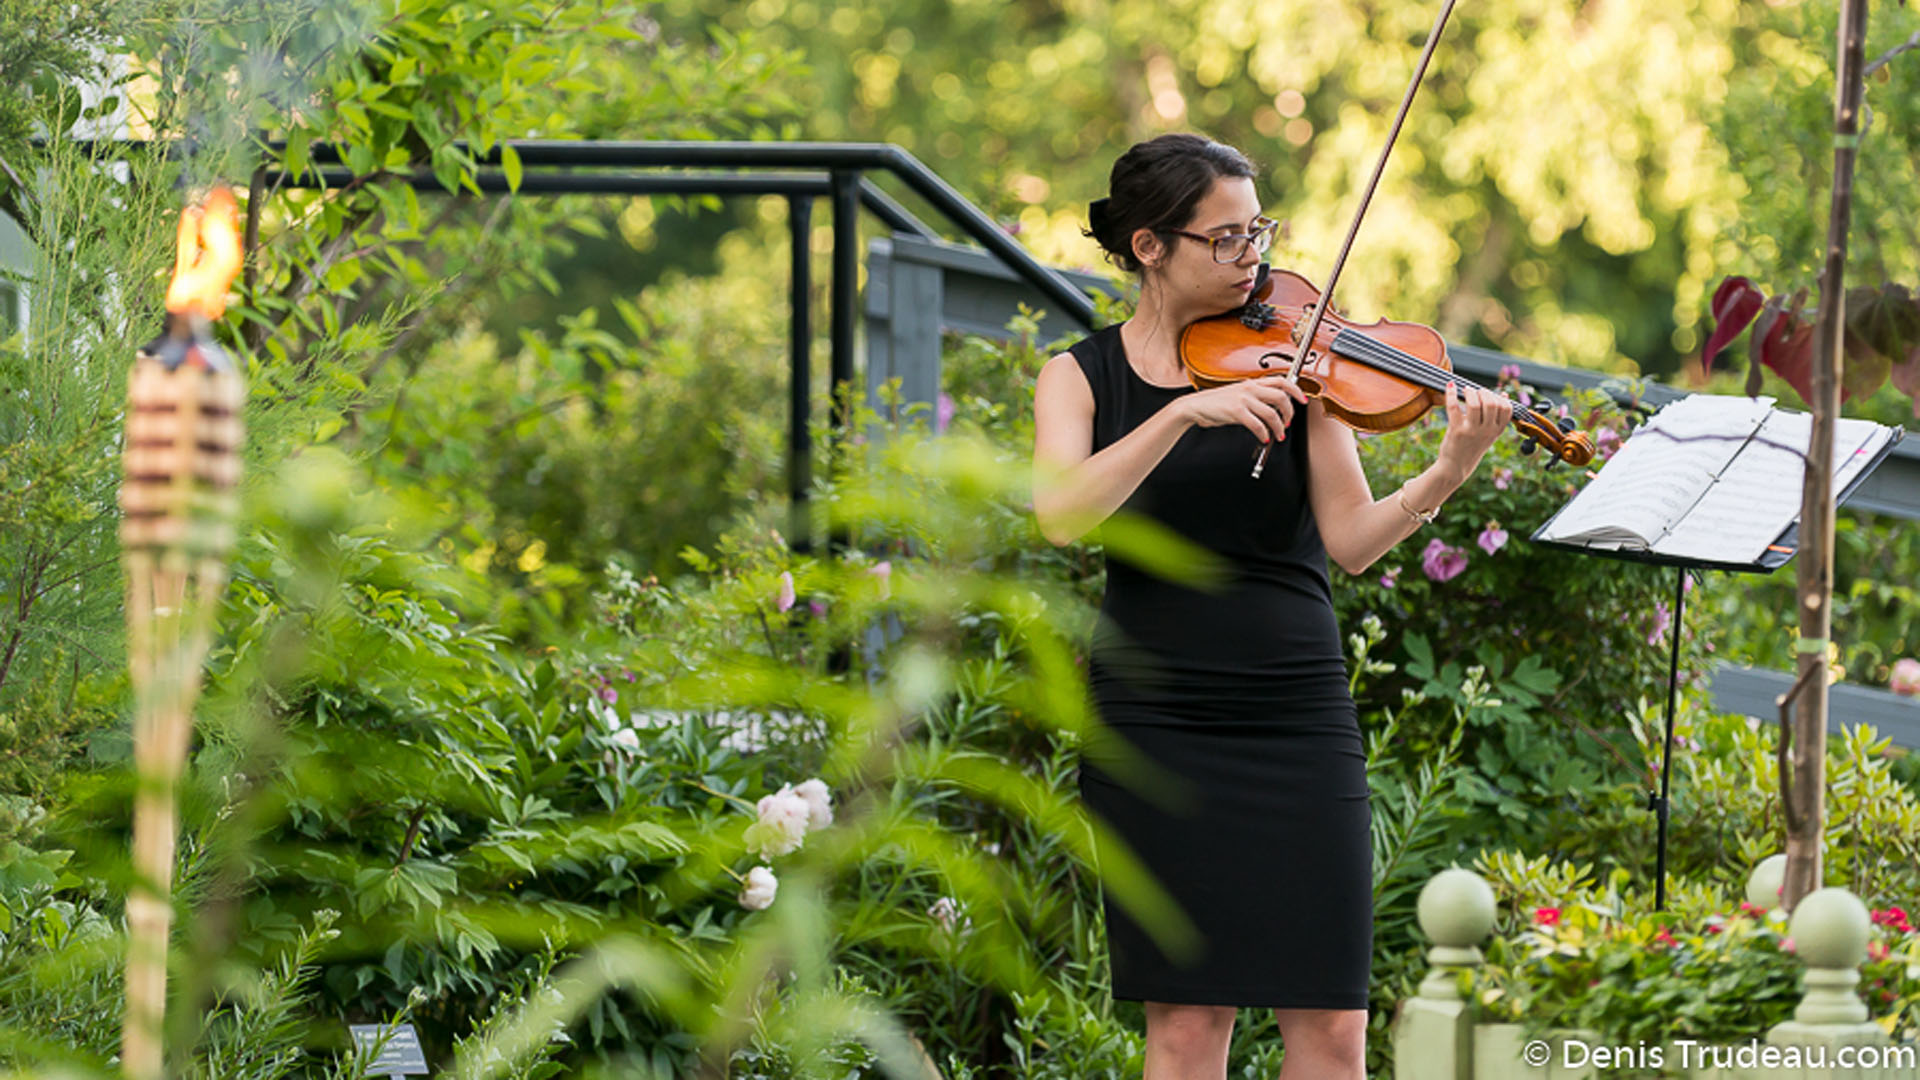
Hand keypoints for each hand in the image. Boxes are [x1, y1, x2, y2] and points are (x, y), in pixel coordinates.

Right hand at [1177, 374, 1310, 443]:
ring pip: (1272, 413)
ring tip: (1278, 435)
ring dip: (1279, 427)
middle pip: (1281, 397)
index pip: (1281, 381)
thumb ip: (1255, 398)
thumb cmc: (1216, 403)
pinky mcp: (1236, 411)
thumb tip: (1272, 409)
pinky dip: (1264, 433)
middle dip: (1290, 412)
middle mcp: (1250, 388)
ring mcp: (1243, 398)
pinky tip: (1264, 438)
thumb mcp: (1238, 395)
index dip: (1296, 390)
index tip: (1302, 400)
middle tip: (1288, 423)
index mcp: (1252, 383)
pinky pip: (1257, 424)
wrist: (1195, 406)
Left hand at [1435, 381, 1509, 477]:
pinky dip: (1450, 394)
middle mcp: (1487, 430)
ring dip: (1470, 392)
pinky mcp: (1456, 430)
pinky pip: (1454, 407)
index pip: (1506, 408)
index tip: (1489, 396)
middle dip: (1484, 392)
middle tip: (1475, 391)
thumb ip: (1497, 416)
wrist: (1456, 466)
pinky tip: (1450, 386)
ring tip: (1466, 390)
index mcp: (1497, 430)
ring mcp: (1472, 430)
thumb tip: (1504, 394)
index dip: (1498, 397)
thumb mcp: (1490, 433)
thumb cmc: (1472, 446)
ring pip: (1475, 404)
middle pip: (1491, 403)